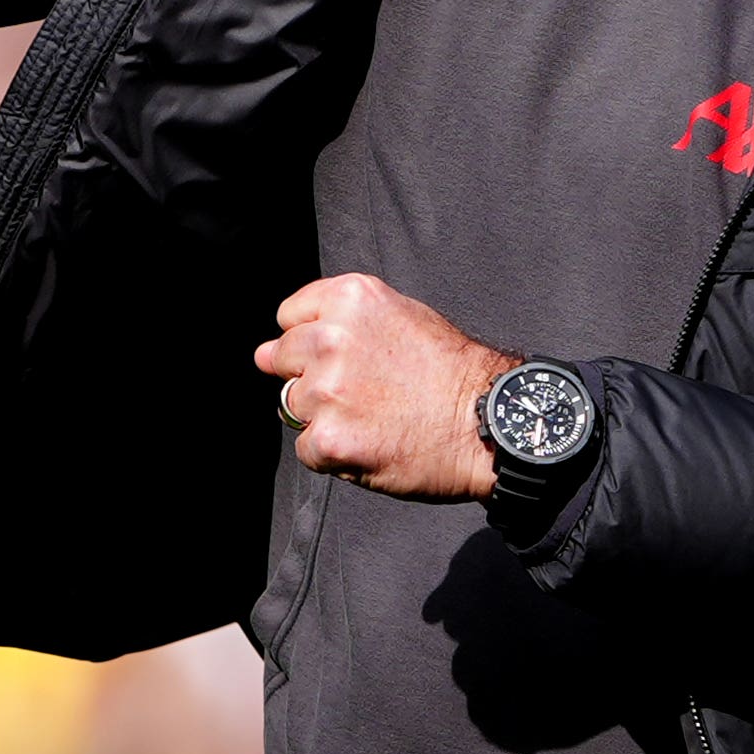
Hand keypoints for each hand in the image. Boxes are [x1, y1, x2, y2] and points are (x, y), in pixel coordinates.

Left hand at [254, 274, 512, 500]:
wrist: (487, 422)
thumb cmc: (450, 371)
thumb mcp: (401, 315)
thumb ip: (341, 322)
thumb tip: (265, 351)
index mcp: (349, 299)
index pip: (289, 317)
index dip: (311, 340)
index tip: (341, 357)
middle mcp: (331, 338)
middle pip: (281, 359)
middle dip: (311, 377)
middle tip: (360, 393)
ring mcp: (327, 390)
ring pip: (292, 406)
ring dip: (323, 417)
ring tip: (373, 419)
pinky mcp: (328, 438)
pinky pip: (306, 449)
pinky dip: (332, 454)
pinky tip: (370, 444)